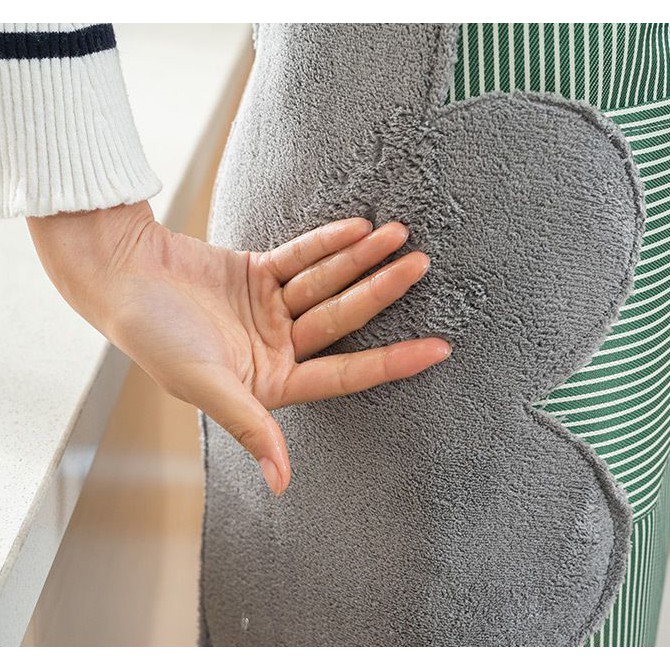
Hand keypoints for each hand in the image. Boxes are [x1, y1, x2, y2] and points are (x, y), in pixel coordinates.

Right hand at [27, 201, 450, 493]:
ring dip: (361, 260)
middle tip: (421, 265)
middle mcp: (277, 347)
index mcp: (271, 382)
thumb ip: (248, 425)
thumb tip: (281, 483)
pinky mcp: (259, 274)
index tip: (439, 349)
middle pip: (342, 319)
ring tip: (399, 236)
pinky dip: (327, 243)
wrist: (122, 279)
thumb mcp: (203, 385)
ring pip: (327, 284)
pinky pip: (301, 257)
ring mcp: (271, 309)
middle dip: (381, 292)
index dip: (392, 362)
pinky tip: (359, 228)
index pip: (345, 373)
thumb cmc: (154, 338)